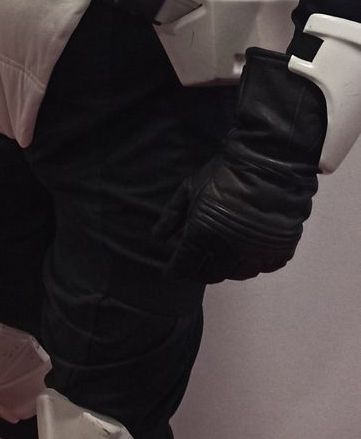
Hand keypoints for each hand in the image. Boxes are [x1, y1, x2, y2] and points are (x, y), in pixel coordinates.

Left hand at [158, 50, 326, 282]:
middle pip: (210, 274)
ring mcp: (257, 254)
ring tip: (222, 257)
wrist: (269, 163)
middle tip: (196, 263)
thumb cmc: (224, 173)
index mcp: (202, 237)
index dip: (176, 271)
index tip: (171, 271)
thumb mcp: (190, 189)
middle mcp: (229, 252)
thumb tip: (157, 237)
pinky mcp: (280, 250)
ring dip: (227, 269)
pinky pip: (265, 267)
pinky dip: (255, 263)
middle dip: (199, 271)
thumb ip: (172, 215)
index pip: (184, 267)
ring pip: (237, 274)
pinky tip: (249, 252)